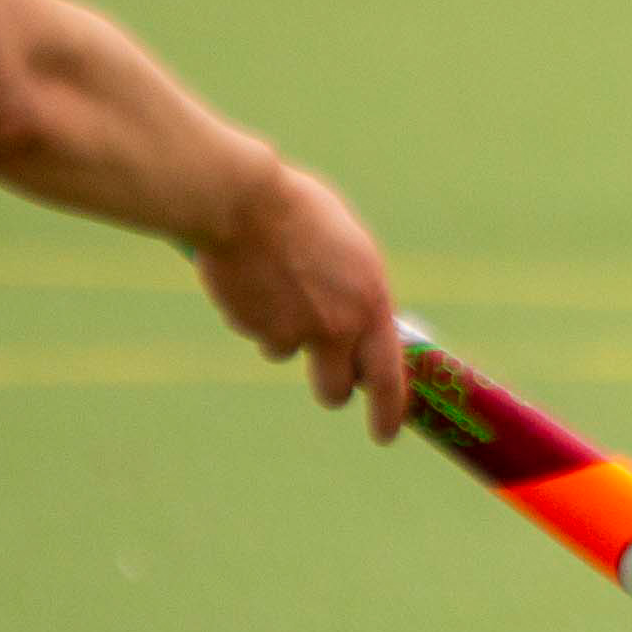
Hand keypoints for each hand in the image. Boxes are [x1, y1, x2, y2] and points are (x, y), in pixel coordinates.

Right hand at [193, 155, 409, 438]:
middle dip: (331, 389)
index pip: (389, 374)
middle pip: (336, 390)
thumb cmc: (298, 210)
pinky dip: (253, 314)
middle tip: (326, 379)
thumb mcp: (348, 249)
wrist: (242, 200)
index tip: (387, 432)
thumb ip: (356, 291)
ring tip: (273, 285)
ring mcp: (295, 330)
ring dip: (281, 333)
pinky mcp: (256, 328)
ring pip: (287, 353)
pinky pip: (256, 331)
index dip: (389, 410)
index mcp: (372, 299)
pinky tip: (250, 278)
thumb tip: (359, 324)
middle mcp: (339, 324)